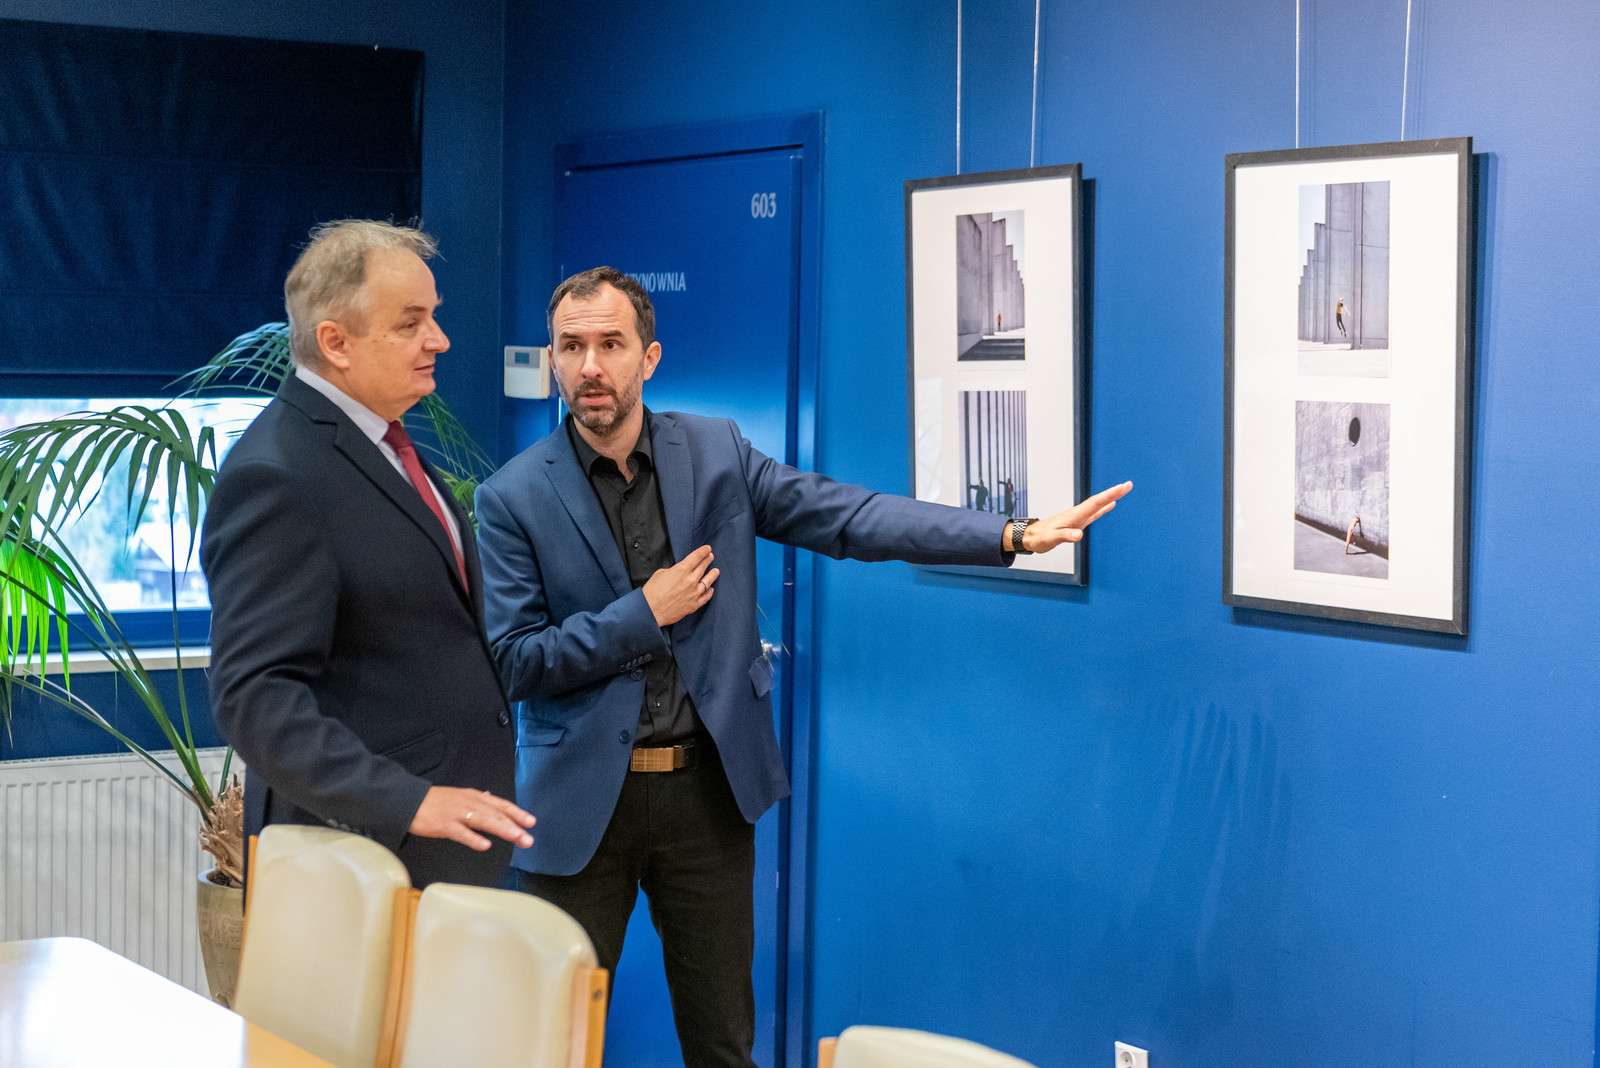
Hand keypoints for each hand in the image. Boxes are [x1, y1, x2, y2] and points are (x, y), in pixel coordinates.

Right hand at [409, 787, 534, 851]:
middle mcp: (469, 803)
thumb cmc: (435, 802)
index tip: (532, 822)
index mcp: (474, 797)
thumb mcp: (460, 796)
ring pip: (483, 820)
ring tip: (516, 837)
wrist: (409, 800)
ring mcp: (456, 813)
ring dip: (502, 829)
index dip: (517, 813)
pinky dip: (473, 838)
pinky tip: (485, 845)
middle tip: (529, 838)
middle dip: (515, 826)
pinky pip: (461, 832)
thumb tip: (492, 797)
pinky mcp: (443, 824)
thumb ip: (477, 800)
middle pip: (496, 813)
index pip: (500, 804)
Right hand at [642, 544, 719, 625]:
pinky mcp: (694, 604)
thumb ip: (674, 570)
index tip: (707, 549)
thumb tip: (680, 571)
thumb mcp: (661, 573)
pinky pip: (706, 596)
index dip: (703, 551)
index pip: (696, 557)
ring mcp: (694, 593)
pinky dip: (709, 592)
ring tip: (716, 571)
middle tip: (711, 556)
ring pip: (708, 581)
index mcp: (681, 570)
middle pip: (703, 567)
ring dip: (713, 574)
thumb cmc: (652, 592)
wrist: (650, 610)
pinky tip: (711, 589)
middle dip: (708, 560)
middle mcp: (690, 580)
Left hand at [1015, 481, 1132, 552]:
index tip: (1122, 487)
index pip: (1095, 503)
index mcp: (1074, 515)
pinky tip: (1110, 505)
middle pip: (1099, 501)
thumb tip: (1079, 534)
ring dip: (1111, 498)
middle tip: (1129, 485)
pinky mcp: (1077, 522)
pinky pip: (1094, 513)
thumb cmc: (1040, 537)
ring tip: (1123, 490)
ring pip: (1098, 505)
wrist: (1031, 536)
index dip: (1109, 495)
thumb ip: (1065, 535)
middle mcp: (1078, 514)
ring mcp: (1078, 517)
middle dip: (1114, 493)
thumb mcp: (1052, 538)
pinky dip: (1103, 509)